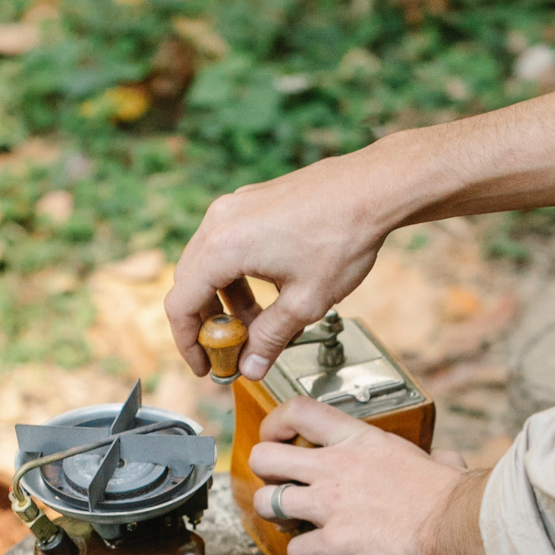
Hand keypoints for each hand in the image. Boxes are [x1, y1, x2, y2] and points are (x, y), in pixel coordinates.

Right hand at [164, 146, 396, 382]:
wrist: (373, 188)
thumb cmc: (343, 235)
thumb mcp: (305, 302)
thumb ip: (270, 339)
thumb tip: (251, 367)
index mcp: (224, 247)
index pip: (181, 304)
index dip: (188, 343)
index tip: (204, 365)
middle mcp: (221, 221)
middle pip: (190, 284)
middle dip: (208, 324)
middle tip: (230, 351)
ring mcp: (234, 207)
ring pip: (209, 265)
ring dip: (227, 302)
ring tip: (257, 327)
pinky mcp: (250, 202)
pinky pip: (228, 246)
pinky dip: (238, 276)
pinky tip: (267, 295)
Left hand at [250, 397, 492, 554]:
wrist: (455, 525)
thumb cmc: (452, 497)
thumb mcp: (439, 460)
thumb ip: (433, 457)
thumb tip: (448, 461)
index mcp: (359, 441)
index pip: (299, 410)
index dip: (275, 423)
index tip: (276, 436)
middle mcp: (335, 468)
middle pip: (266, 457)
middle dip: (266, 474)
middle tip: (278, 486)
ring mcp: (328, 505)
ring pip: (266, 503)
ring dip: (273, 518)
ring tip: (289, 526)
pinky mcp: (332, 542)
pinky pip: (295, 554)